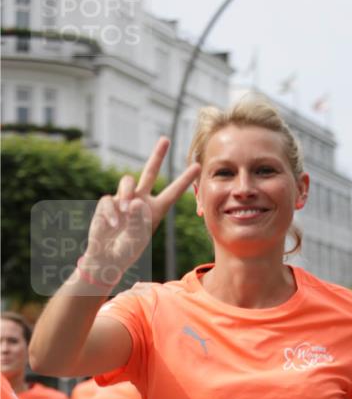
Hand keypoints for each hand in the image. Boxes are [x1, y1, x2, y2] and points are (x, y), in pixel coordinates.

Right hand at [81, 137, 200, 285]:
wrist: (107, 258)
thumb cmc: (127, 251)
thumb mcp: (138, 238)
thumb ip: (139, 221)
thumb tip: (135, 201)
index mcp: (155, 210)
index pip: (172, 192)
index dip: (184, 180)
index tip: (198, 165)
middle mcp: (141, 201)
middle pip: (149, 172)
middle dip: (157, 155)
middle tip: (166, 140)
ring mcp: (124, 200)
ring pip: (127, 181)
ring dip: (127, 192)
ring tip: (128, 209)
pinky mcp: (108, 203)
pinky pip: (110, 200)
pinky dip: (112, 212)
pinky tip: (114, 224)